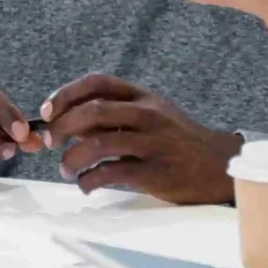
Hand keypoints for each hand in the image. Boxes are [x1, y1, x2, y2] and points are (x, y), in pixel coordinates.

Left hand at [39, 76, 236, 202]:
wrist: (220, 166)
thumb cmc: (178, 140)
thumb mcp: (153, 115)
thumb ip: (117, 115)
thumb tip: (68, 123)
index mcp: (143, 97)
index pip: (98, 83)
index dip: (66, 93)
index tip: (47, 111)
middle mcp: (148, 115)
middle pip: (92, 112)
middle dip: (61, 127)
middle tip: (49, 143)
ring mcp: (153, 143)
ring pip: (97, 145)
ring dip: (71, 159)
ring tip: (66, 170)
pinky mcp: (155, 172)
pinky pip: (110, 173)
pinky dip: (89, 181)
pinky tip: (86, 185)